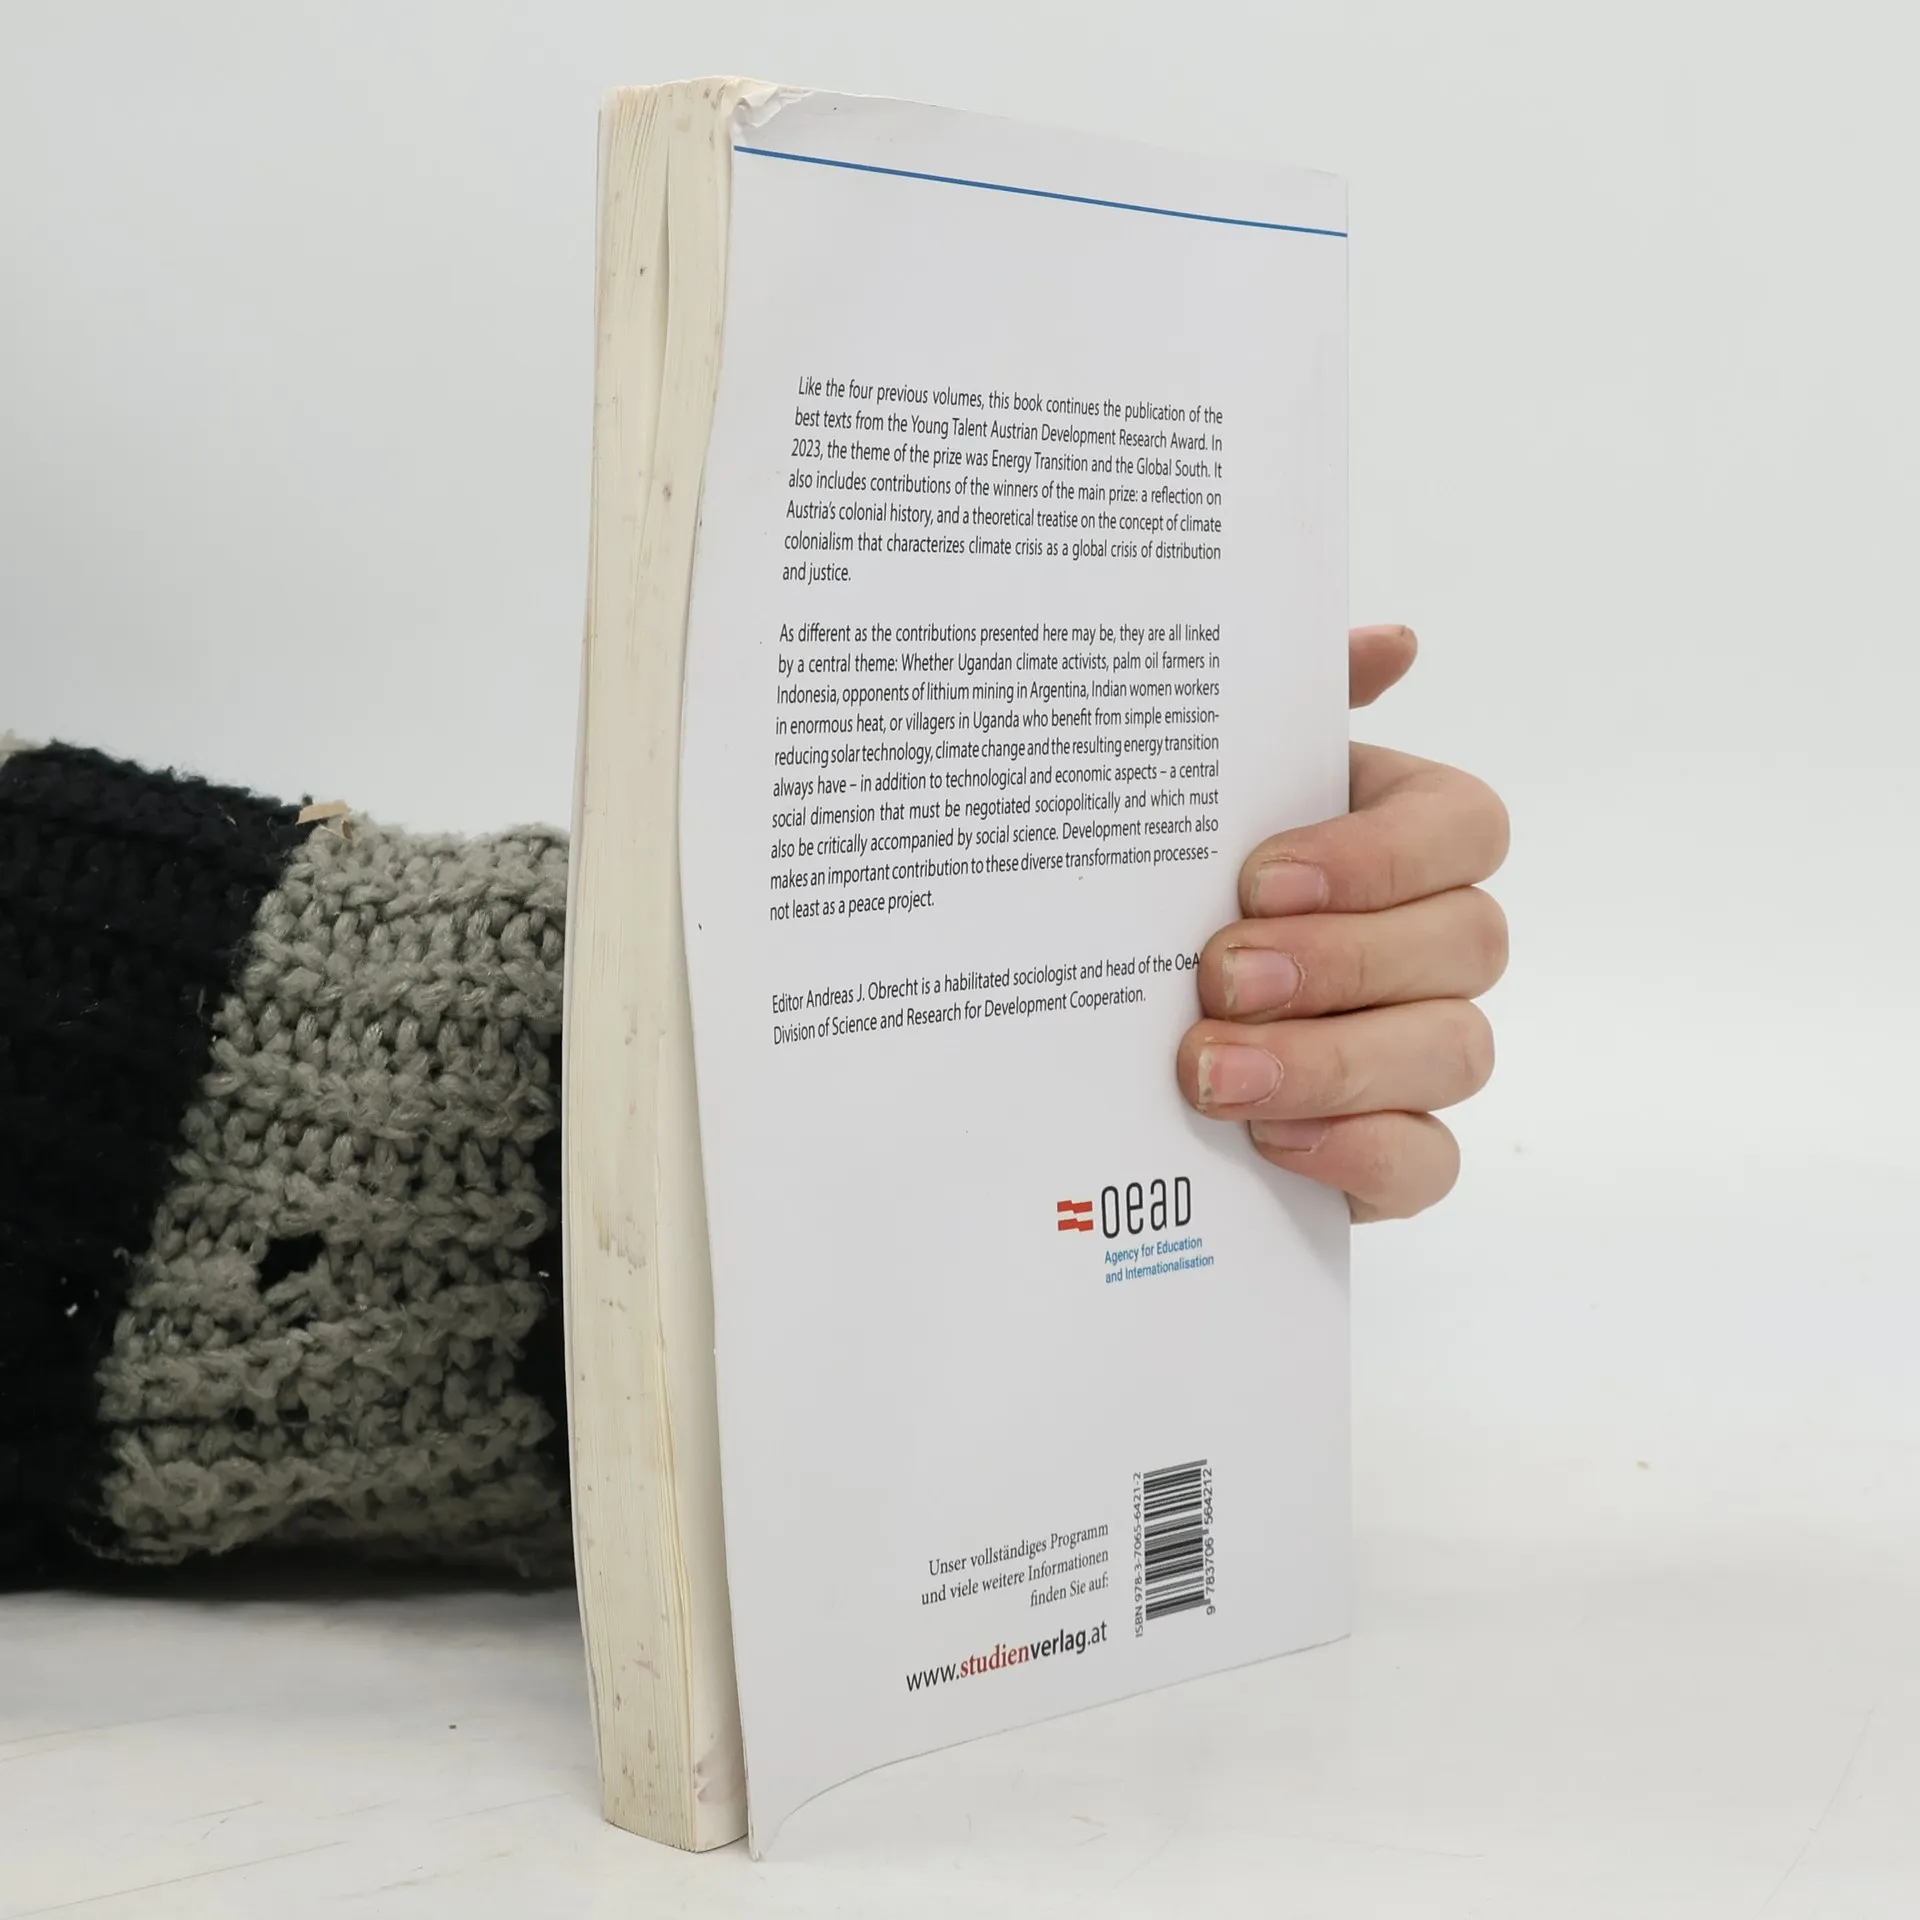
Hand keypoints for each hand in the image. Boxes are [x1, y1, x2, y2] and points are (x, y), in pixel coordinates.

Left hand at [1175, 625, 1508, 1221]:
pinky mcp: (1394, 1148)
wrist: (1114, 1024)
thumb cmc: (1179, 881)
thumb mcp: (1205, 787)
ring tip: (1211, 1070)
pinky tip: (1268, 1137)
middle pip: (1469, 941)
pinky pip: (1429, 1162)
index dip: (1379, 854)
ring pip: (1455, 1052)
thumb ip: (1286, 706)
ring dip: (1332, 1062)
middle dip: (1344, 961)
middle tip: (1220, 975)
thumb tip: (1391, 641)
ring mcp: (1424, 1050)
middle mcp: (1435, 941)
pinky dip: (1357, 1151)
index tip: (1260, 878)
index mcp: (1405, 836)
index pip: (1464, 826)